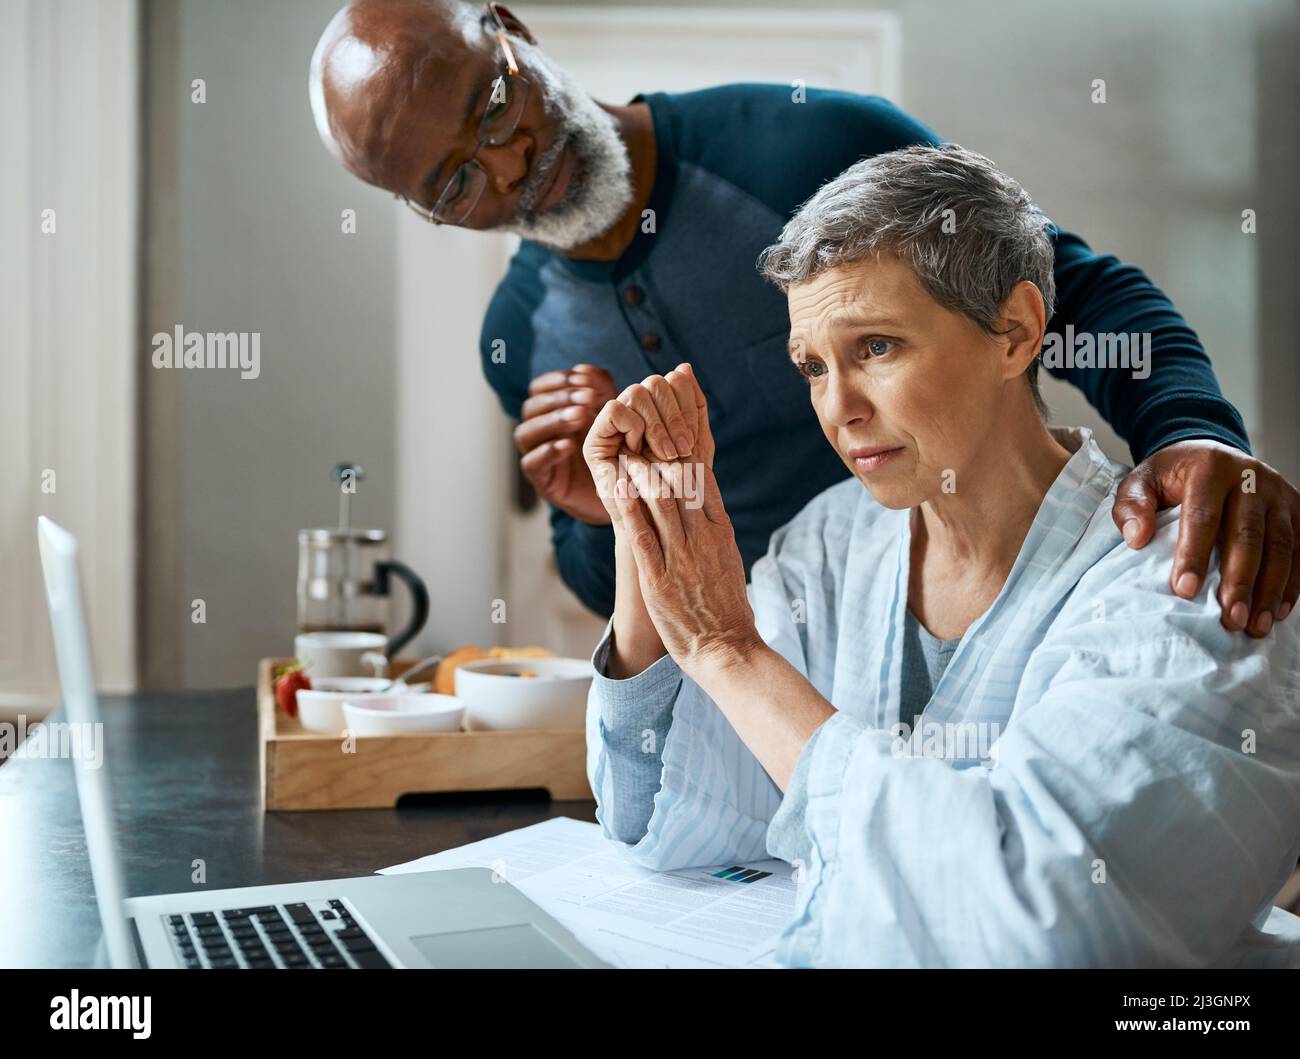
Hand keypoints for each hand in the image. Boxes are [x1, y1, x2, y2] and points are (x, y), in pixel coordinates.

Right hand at [514, 364, 616, 524]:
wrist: (622, 492)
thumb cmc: (615, 448)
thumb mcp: (612, 413)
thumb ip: (601, 387)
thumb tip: (584, 369)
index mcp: (552, 411)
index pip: (539, 387)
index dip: (557, 380)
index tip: (582, 379)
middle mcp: (540, 431)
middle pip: (531, 407)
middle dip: (559, 399)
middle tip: (587, 399)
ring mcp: (538, 456)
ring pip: (526, 433)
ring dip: (552, 421)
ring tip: (581, 417)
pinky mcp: (543, 481)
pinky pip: (531, 464)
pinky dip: (547, 452)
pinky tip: (569, 445)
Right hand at [582, 363, 712, 526]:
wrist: (659, 527)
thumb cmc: (680, 491)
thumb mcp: (696, 447)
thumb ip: (694, 408)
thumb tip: (684, 367)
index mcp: (660, 410)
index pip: (674, 381)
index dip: (686, 403)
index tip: (693, 439)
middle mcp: (636, 413)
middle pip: (655, 383)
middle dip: (673, 416)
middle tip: (681, 450)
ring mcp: (615, 425)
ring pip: (636, 392)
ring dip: (656, 424)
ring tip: (665, 455)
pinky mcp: (595, 440)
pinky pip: (614, 410)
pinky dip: (633, 427)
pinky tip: (638, 451)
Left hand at [614, 457, 759, 673]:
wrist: (726, 648)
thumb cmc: (728, 609)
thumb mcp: (730, 562)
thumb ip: (715, 534)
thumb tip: (704, 511)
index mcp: (721, 532)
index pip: (703, 481)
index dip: (682, 455)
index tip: (665, 439)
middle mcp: (703, 539)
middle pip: (680, 483)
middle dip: (658, 457)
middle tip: (639, 440)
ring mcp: (681, 557)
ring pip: (659, 501)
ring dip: (639, 474)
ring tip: (624, 458)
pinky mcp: (658, 578)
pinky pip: (641, 534)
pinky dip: (627, 507)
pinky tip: (616, 489)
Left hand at [1113, 440, 1298, 635]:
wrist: (1210, 452)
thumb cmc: (1172, 476)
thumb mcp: (1142, 481)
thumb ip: (1132, 506)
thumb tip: (1136, 538)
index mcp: (1210, 468)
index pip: (1203, 515)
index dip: (1194, 554)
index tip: (1183, 590)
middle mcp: (1251, 477)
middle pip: (1248, 534)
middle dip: (1239, 581)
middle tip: (1229, 618)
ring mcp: (1279, 493)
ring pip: (1281, 545)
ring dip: (1270, 589)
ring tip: (1254, 625)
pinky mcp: (1297, 509)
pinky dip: (1293, 582)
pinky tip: (1277, 611)